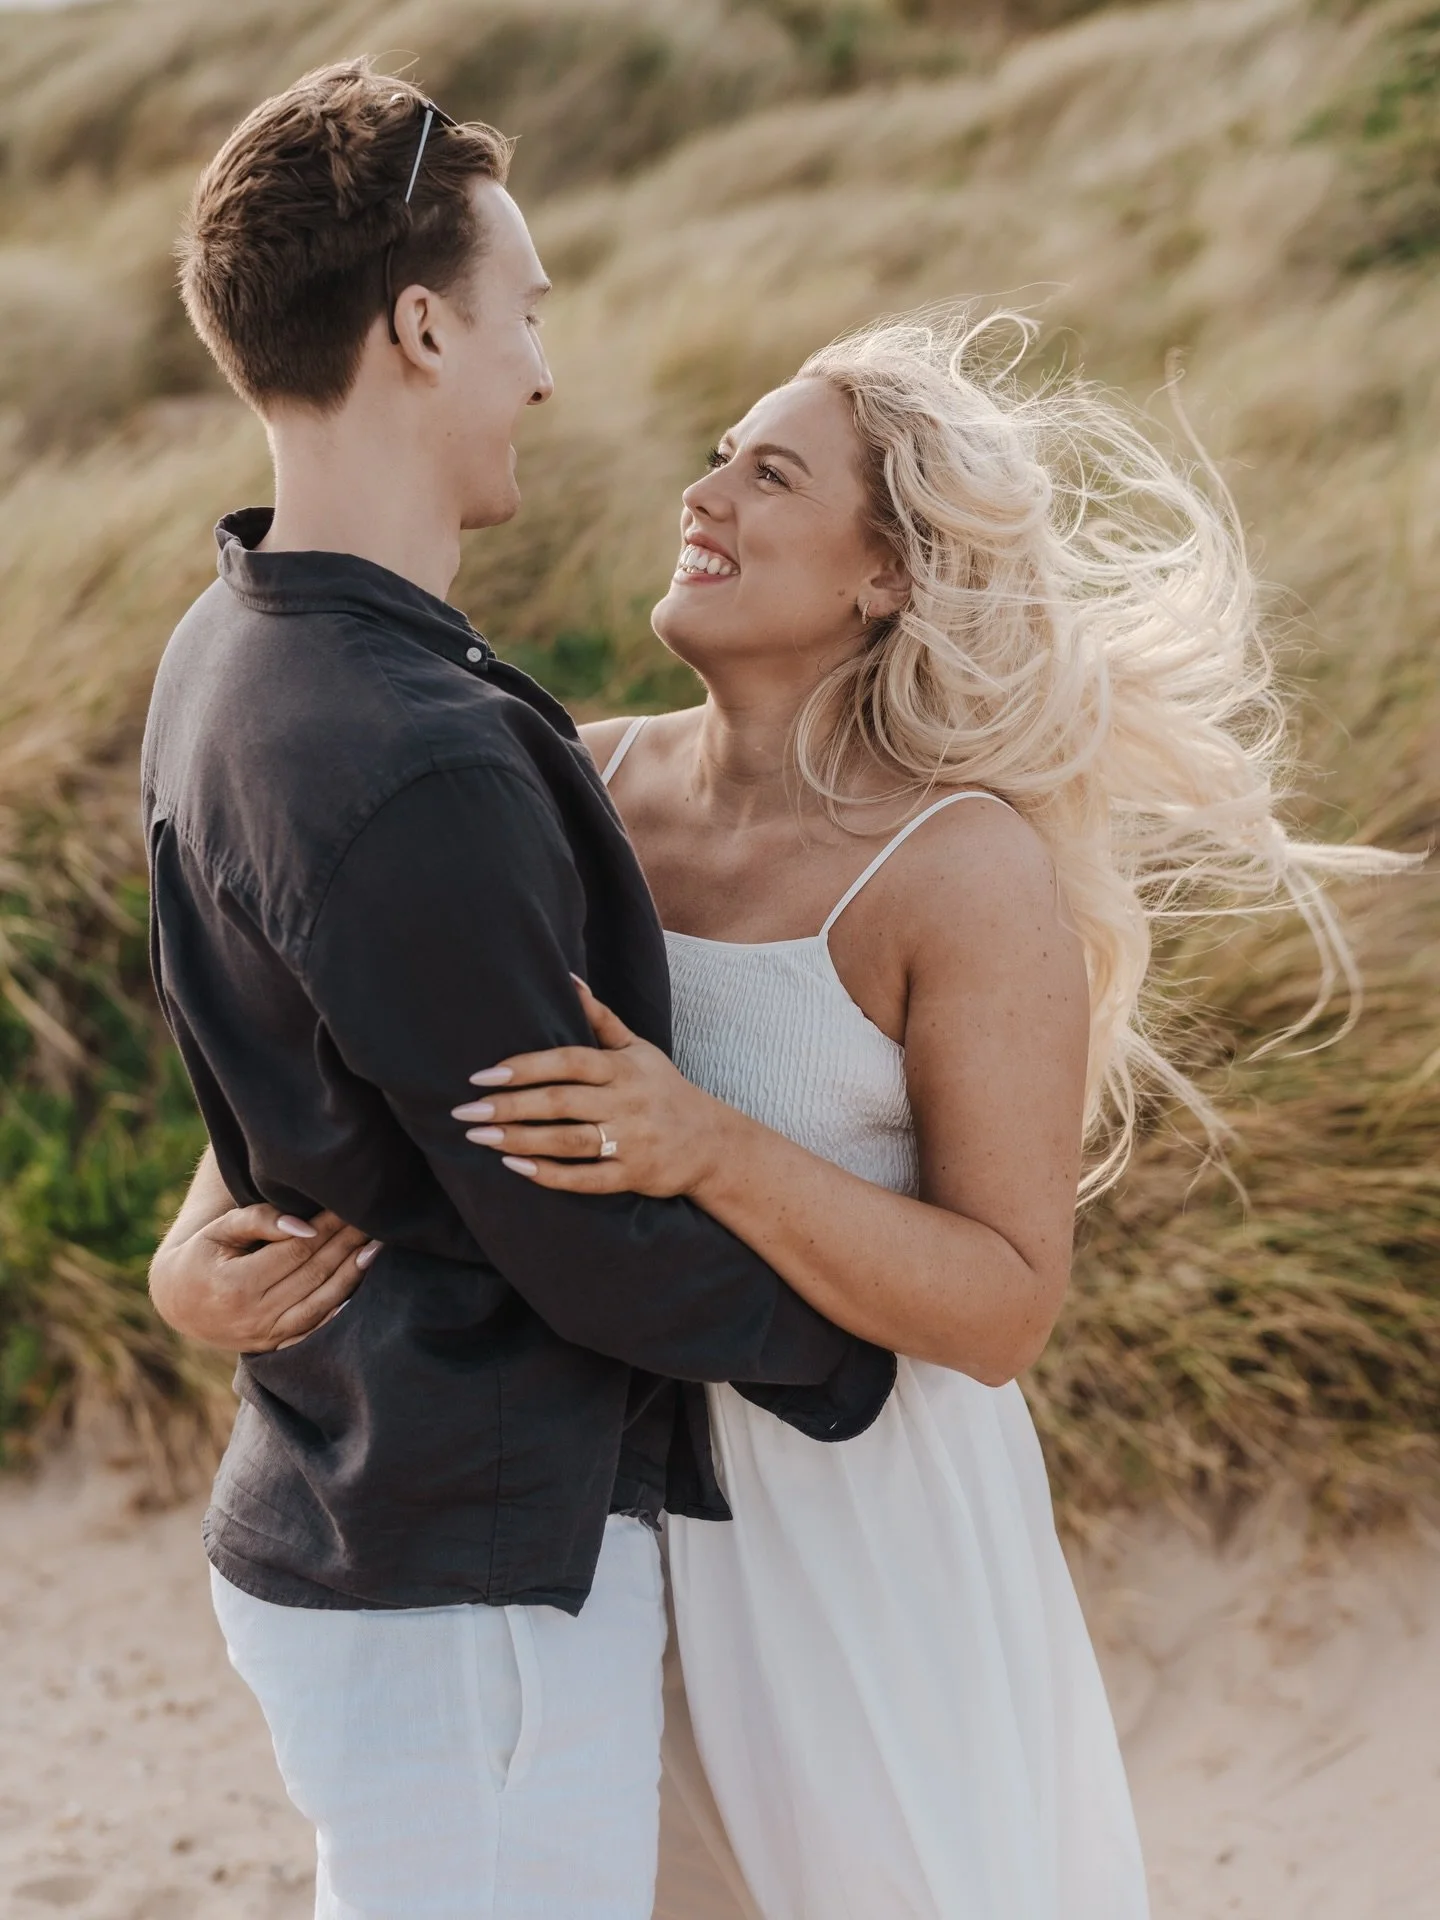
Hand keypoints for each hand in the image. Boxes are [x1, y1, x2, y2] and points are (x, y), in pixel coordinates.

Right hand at [149, 1205, 378, 1352]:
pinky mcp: (274, 1346)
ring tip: (374, 1248)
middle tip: (372, 1220)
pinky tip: (359, 1293)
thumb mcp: (218, 1232)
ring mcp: (266, 1334)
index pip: (296, 1251)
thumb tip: (303, 1226)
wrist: (179, 1303)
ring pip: (319, 1303)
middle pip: (313, 1275)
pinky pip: (312, 1331)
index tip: (349, 1207)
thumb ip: (258, 1221)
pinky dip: (337, 1314)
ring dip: (351, 1276)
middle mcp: (253, 1315)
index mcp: (237, 1285)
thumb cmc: (201, 1257)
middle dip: (345, 1245)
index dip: (326, 1228)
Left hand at [451, 976, 724, 1197]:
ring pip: (568, 1141)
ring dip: (519, 1140)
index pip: (569, 1062)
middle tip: (465, 1110)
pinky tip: (515, 1167)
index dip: (525, 1067)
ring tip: (479, 1137)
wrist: (712, 1142)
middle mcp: (627, 1102)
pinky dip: (549, 1175)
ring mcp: (631, 1140)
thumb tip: (567, 978)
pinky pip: (586, 1178)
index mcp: (623, 1068)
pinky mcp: (632, 1176)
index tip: (483, 1075)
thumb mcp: (637, 1048)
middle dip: (509, 1106)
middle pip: (560, 1102)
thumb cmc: (662, 1088)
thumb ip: (599, 1018)